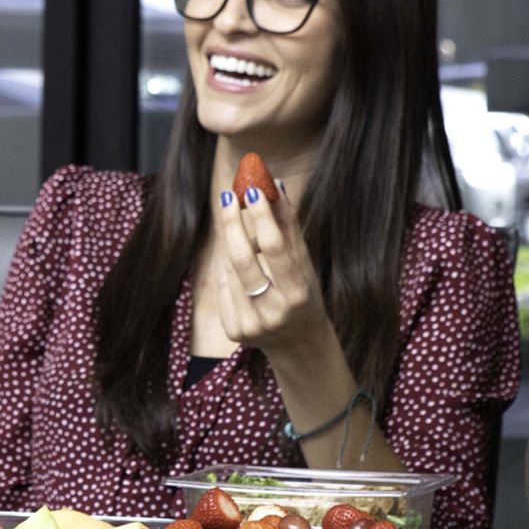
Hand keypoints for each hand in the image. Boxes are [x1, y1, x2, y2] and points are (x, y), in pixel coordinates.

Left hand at [213, 180, 330, 361]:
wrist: (299, 343)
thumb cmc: (304, 294)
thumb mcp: (304, 264)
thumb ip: (289, 227)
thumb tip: (276, 185)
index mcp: (297, 293)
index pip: (274, 248)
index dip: (261, 217)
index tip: (251, 190)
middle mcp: (273, 312)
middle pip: (242, 259)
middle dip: (232, 224)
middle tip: (227, 197)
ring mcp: (251, 325)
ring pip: (230, 271)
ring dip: (237, 254)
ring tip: (253, 256)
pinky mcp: (234, 332)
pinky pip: (224, 288)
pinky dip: (232, 278)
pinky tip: (248, 286)